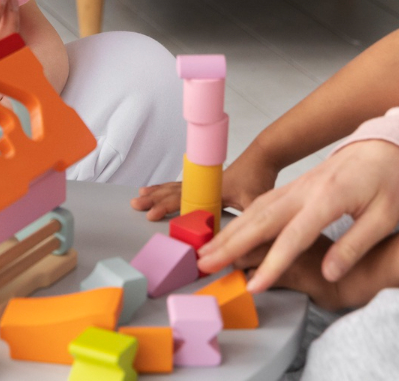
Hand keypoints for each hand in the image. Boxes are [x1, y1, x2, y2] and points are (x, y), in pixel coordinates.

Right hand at [131, 146, 281, 220]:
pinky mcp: (206, 182)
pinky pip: (182, 185)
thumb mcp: (254, 201)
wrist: (263, 156)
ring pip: (175, 188)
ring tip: (141, 194)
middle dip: (153, 199)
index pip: (184, 200)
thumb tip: (234, 242)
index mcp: (211, 191)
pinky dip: (168, 187)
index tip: (151, 215)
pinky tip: (161, 189)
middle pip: (173, 193)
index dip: (167, 208)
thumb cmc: (260, 176)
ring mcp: (203, 182)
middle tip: (136, 204)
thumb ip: (245, 222)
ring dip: (157, 192)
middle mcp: (203, 185)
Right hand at [198, 139, 398, 291]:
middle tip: (204, 262)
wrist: (390, 144)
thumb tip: (329, 274)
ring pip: (256, 209)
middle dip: (230, 243)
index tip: (255, 286)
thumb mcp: (385, 216)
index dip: (272, 264)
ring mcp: (298, 185)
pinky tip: (231, 232)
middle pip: (261, 219)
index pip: (294, 237)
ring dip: (230, 230)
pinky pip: (263, 202)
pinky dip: (242, 219)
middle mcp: (305, 189)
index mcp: (328, 197)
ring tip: (207, 251)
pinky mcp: (297, 185)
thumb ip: (355, 246)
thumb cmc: (391, 179)